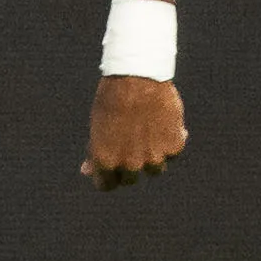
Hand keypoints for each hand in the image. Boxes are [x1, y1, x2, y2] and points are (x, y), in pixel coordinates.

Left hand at [84, 76, 186, 190]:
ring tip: (148, 130)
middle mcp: (130, 164)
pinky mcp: (174, 146)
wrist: (137, 75)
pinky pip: (172, 153)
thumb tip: (86, 172)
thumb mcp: (97, 125)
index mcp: (105, 161)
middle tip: (131, 142)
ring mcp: (154, 157)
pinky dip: (171, 140)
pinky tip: (165, 123)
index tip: (112, 166)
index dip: (108, 175)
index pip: (106, 185)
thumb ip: (95, 152)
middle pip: (131, 178)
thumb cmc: (112, 98)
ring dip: (153, 155)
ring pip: (155, 169)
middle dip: (130, 164)